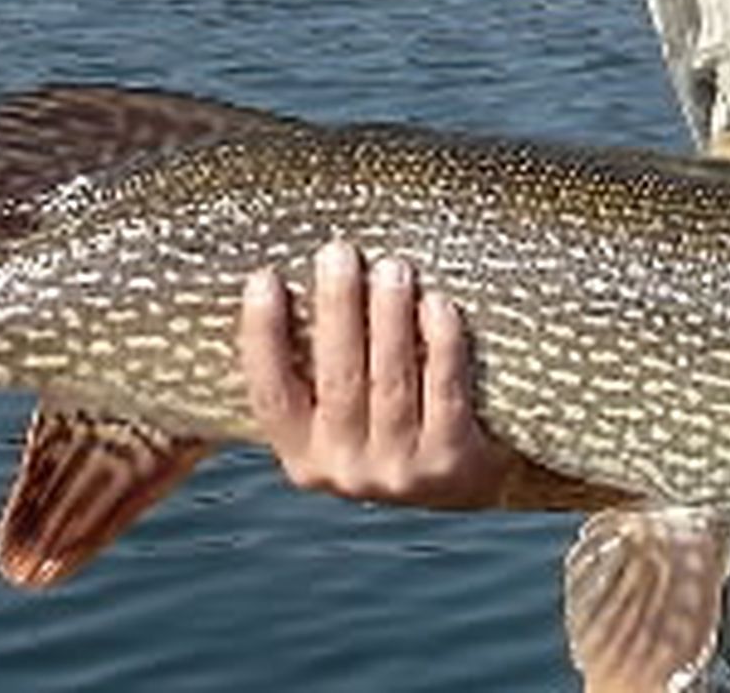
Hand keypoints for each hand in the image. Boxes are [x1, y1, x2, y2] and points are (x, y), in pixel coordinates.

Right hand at [239, 239, 514, 508]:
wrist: (466, 476)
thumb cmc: (392, 417)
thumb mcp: (341, 410)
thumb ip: (315, 363)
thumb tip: (290, 272)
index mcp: (303, 456)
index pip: (271, 395)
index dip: (263, 337)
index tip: (265, 278)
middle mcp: (346, 470)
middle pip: (338, 379)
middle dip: (337, 309)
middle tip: (339, 252)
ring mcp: (400, 471)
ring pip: (391, 382)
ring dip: (390, 317)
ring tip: (392, 266)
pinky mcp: (451, 460)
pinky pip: (444, 391)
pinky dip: (441, 344)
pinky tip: (438, 303)